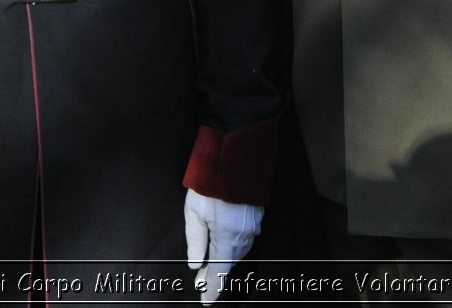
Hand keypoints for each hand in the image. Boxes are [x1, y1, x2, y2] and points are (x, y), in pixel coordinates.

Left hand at [183, 188, 261, 304]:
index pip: (220, 272)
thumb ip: (195, 241)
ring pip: (238, 253)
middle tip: (203, 283)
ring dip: (225, 262)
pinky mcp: (256, 217)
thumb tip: (195, 264)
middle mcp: (244, 236)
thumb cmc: (211, 183)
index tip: (206, 301)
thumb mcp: (194, 212)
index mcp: (227, 238)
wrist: (236, 157)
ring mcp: (253, 227)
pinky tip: (226, 247)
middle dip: (217, 275)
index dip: (212, 288)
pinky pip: (245, 241)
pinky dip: (234, 249)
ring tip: (211, 268)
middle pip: (230, 264)